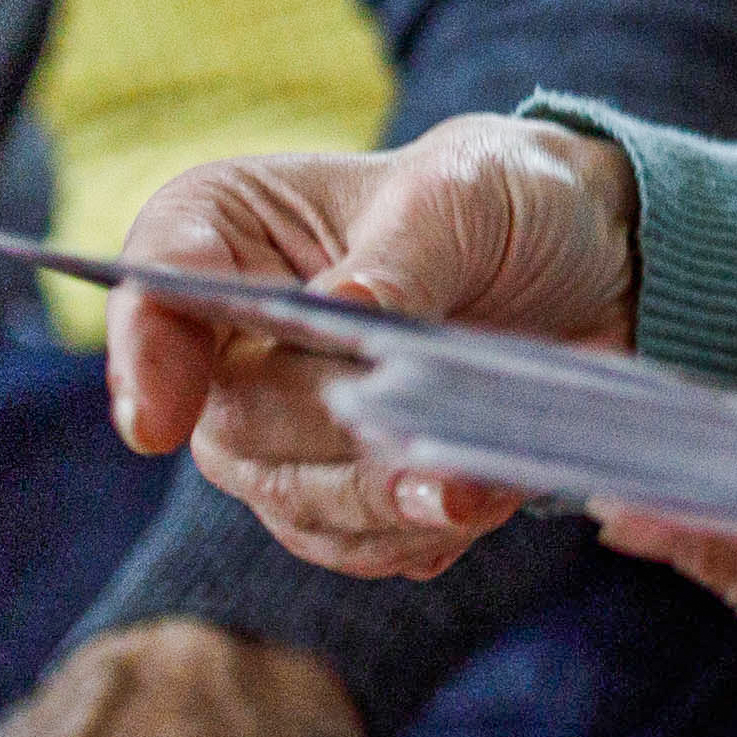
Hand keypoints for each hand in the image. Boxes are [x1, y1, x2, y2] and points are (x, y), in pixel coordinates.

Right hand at [109, 118, 644, 580]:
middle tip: (429, 448)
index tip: (158, 424)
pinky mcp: (340, 484)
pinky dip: (412, 533)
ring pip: (287, 497)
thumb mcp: (466, 194)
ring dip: (383, 504)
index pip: (156, 286)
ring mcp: (281, 420)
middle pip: (229, 421)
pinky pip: (348, 542)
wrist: (592, 262)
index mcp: (230, 227)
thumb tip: (348, 311)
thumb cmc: (505, 197)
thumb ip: (403, 257)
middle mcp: (232, 333)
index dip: (144, 355)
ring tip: (480, 486)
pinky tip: (477, 498)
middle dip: (330, 441)